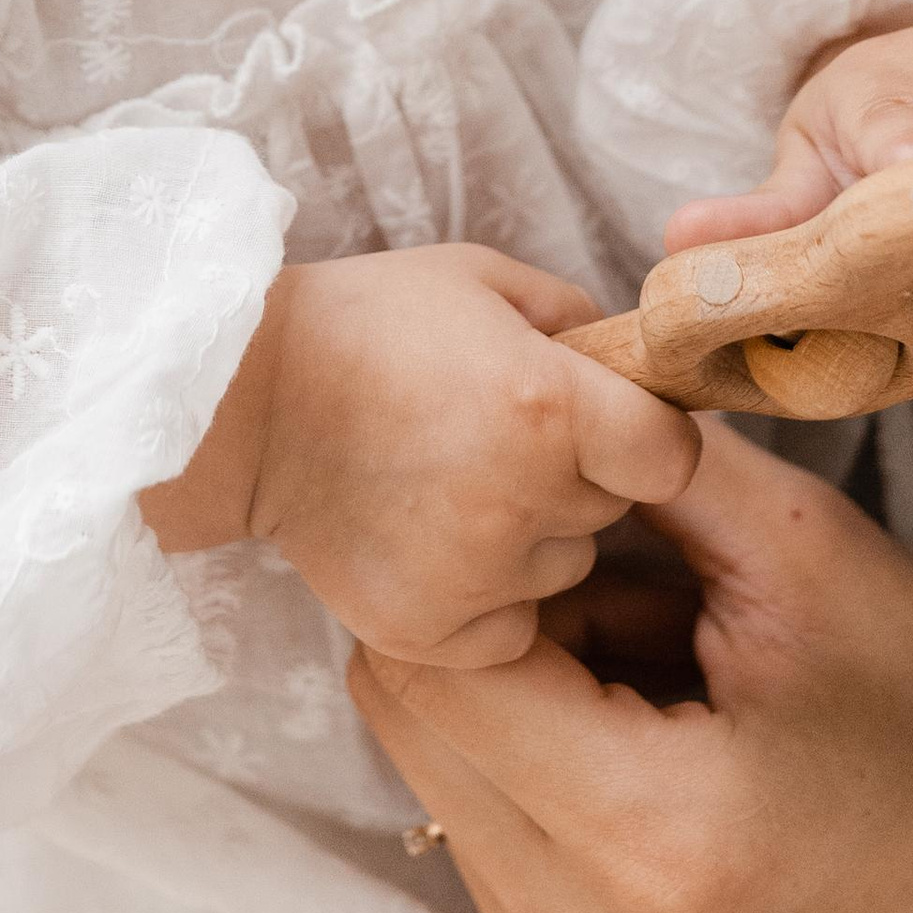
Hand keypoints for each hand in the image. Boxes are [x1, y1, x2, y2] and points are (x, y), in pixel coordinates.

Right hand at [144, 247, 699, 666]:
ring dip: (533, 536)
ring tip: (455, 485)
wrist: (240, 400)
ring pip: (564, 570)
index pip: (672, 454)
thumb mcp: (484, 281)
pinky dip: (485, 595)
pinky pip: (508, 626)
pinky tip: (431, 540)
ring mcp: (473, 576)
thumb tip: (634, 362)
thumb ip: (575, 319)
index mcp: (549, 406)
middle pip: (611, 509)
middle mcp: (522, 500)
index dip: (648, 436)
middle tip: (504, 441)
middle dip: (580, 477)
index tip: (613, 425)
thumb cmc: (366, 322)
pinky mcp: (427, 631)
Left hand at [349, 419, 912, 912]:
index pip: (435, 656)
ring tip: (659, 647)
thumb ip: (641, 469)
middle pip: (409, 710)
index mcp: (648, 837)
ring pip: (428, 758)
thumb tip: (515, 403)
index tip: (574, 501)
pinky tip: (647, 716)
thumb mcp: (804, 552)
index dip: (487, 550)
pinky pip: (475, 815)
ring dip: (514, 675)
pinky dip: (533, 741)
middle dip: (492, 609)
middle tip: (631, 566)